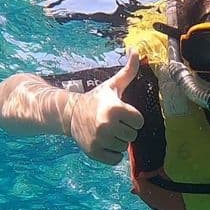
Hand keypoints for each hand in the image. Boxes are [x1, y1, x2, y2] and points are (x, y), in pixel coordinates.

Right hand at [66, 50, 144, 164]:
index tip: (121, 113)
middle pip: (132, 136)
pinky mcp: (94, 153)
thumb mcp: (112, 85)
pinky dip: (112, 153)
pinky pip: (115, 159)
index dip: (132, 118)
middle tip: (111, 122)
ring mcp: (100, 140)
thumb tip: (136, 50)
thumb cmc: (96, 99)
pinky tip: (104, 142)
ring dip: (118, 141)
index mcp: (116, 108)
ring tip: (106, 131)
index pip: (139, 121)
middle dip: (124, 129)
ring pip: (124, 147)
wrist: (70, 114)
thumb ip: (128, 70)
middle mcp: (108, 125)